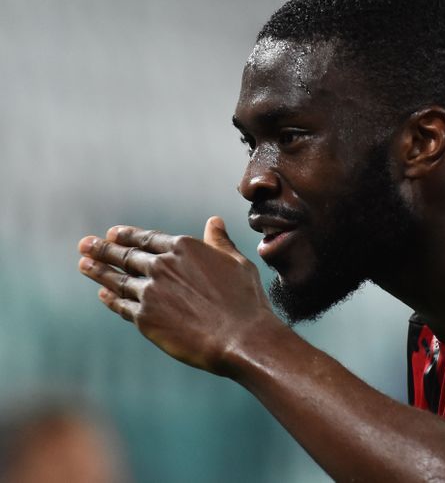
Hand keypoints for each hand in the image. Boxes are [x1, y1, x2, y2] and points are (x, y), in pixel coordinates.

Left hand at [77, 216, 273, 373]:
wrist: (240, 338)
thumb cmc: (245, 300)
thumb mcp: (237, 263)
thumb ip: (220, 243)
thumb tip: (214, 222)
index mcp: (184, 248)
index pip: (148, 239)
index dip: (128, 235)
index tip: (113, 233)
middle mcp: (162, 266)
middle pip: (126, 256)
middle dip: (103, 249)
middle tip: (85, 245)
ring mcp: (150, 292)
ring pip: (118, 279)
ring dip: (98, 270)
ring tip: (83, 264)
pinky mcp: (144, 318)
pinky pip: (121, 305)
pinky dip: (110, 298)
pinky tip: (103, 294)